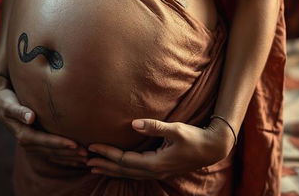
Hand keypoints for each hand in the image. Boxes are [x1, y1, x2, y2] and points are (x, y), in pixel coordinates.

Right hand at [0, 75, 87, 166]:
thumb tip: (30, 118)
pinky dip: (64, 156)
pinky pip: (52, 152)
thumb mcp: (10, 105)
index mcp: (23, 135)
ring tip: (85, 158)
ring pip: (53, 154)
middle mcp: (28, 142)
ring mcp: (33, 143)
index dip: (60, 144)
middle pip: (51, 151)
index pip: (45, 142)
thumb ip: (19, 111)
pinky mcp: (37, 141)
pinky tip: (76, 159)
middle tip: (86, 153)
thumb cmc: (6, 101)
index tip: (74, 144)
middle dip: (68, 153)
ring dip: (68, 157)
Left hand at [87, 118, 233, 179]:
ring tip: (96, 165)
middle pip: (123, 170)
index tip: (93, 147)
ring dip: (111, 168)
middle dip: (104, 164)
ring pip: (129, 173)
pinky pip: (136, 171)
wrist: (212, 148)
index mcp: (155, 163)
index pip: (125, 160)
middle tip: (86, 160)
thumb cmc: (194, 137)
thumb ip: (155, 127)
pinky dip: (123, 169)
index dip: (108, 153)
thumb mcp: (176, 129)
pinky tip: (118, 166)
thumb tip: (134, 125)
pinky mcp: (160, 168)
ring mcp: (158, 171)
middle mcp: (154, 170)